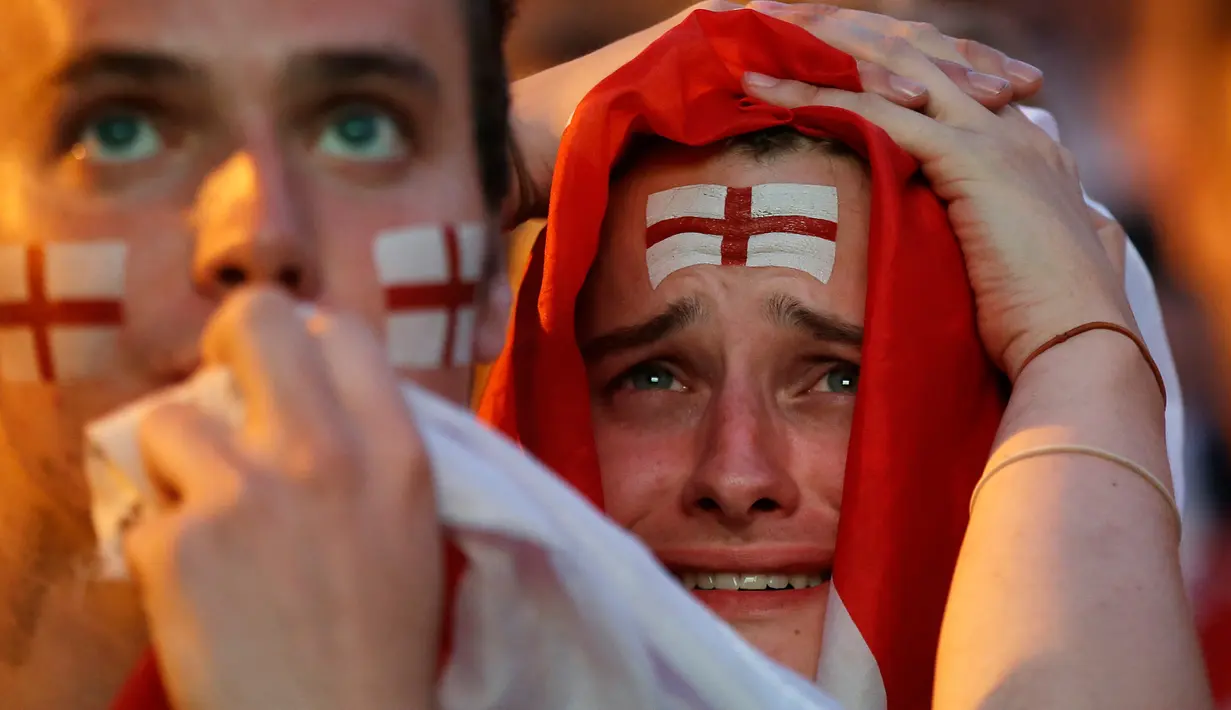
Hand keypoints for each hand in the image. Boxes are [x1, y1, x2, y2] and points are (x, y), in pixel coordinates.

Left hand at [124, 289, 440, 709]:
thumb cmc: (386, 644)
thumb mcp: (412, 528)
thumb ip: (372, 451)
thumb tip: (314, 397)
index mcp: (396, 451)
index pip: (343, 331)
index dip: (308, 343)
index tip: (291, 377)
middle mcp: (323, 452)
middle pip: (255, 321)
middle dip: (229, 343)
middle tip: (223, 389)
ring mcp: (245, 492)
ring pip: (167, 418)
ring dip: (178, 464)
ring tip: (208, 519)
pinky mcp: (178, 544)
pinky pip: (144, 513)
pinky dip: (161, 548)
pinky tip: (200, 593)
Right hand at [507, 0, 1044, 222]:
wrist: (541, 145)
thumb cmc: (623, 168)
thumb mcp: (718, 166)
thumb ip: (773, 167)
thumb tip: (818, 208)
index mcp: (781, 65)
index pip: (877, 66)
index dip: (943, 79)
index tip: (1004, 105)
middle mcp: (771, 35)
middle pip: (884, 44)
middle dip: (957, 66)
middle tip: (1021, 89)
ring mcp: (747, 29)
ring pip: (857, 36)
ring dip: (926, 63)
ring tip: (989, 89)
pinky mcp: (719, 35)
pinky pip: (801, 48)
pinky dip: (856, 71)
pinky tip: (910, 96)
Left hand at [740, 42, 1132, 380]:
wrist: (1081, 352)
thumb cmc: (1042, 330)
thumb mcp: (1010, 269)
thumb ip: (991, 240)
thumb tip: (967, 249)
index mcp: (1027, 152)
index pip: (948, 83)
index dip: (888, 68)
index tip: (831, 65)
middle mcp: (1013, 130)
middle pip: (919, 55)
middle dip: (850, 38)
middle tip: (783, 27)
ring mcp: (996, 138)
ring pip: (895, 68)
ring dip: (823, 50)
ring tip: (762, 39)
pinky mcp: (971, 160)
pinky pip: (877, 111)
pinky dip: (816, 97)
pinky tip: (765, 92)